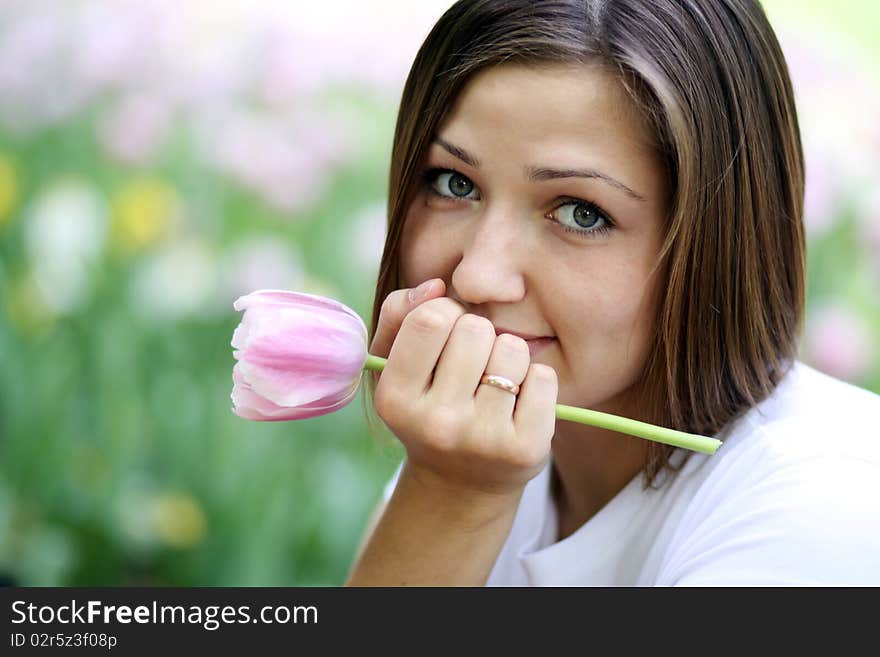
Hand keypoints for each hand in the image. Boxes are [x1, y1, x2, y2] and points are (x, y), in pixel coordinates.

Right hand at [370, 279, 557, 498]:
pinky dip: (536, 380)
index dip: (445, 312)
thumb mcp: (396, 363)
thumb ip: (400, 313)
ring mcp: (482, 439)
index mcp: (396, 399)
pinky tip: (519, 402)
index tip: (446, 333)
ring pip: (513, 350)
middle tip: (472, 364)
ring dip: (508, 356)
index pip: (430, 319)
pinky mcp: (524, 449)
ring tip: (494, 382)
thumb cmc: (428, 406)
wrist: (461, 484)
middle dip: (478, 335)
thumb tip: (436, 286)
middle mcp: (436, 423)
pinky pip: (543, 377)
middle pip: (474, 329)